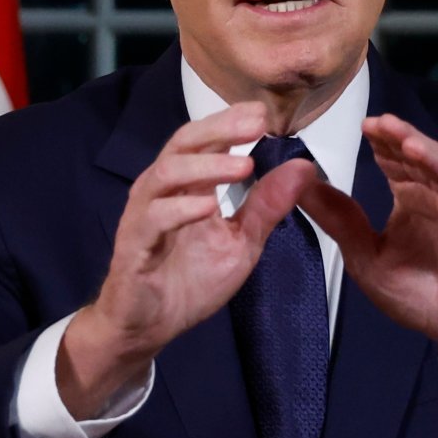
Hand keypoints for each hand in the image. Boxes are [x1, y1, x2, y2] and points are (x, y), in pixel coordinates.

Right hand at [58, 102, 319, 418]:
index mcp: (187, 185)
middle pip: (184, 143)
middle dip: (220, 129)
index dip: (232, 122)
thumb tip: (304, 167)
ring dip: (206, 166)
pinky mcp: (133, 245)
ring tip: (243, 166)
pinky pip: (153, 219)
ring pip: (166, 174)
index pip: (206, 140)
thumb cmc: (189, 281)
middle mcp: (162, 190)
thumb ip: (267, 206)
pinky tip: (208, 206)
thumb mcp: (241, 243)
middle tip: (256, 122)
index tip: (265, 111)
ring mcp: (144, 215)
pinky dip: (180, 209)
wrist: (150, 326)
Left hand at [301, 113, 437, 391]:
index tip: (364, 125)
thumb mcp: (368, 259)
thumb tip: (303, 186)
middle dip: (404, 140)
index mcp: (412, 197)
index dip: (383, 142)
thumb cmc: (419, 294)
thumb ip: (341, 223)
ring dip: (434, 159)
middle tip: (383, 124)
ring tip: (411, 146)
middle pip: (424, 158)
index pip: (396, 161)